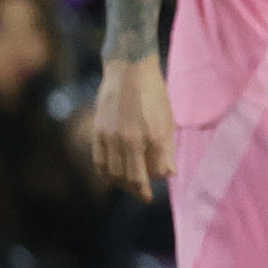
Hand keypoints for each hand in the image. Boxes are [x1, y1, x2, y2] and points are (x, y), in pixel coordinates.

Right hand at [86, 58, 174, 197]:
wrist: (129, 70)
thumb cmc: (154, 94)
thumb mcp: (168, 120)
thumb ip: (167, 149)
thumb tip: (168, 174)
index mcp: (153, 137)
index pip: (154, 173)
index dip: (155, 182)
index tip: (155, 188)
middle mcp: (131, 140)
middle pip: (132, 178)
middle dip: (138, 191)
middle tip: (143, 196)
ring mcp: (112, 137)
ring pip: (114, 174)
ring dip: (122, 185)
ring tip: (130, 187)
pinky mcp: (98, 132)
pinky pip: (100, 162)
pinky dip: (106, 174)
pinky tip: (113, 176)